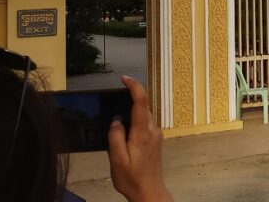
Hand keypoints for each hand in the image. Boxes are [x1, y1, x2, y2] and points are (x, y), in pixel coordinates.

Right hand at [107, 76, 173, 201]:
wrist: (149, 190)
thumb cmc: (132, 178)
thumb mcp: (117, 159)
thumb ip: (115, 137)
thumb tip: (116, 120)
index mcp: (143, 132)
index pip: (141, 102)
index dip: (134, 87)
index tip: (124, 79)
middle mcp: (152, 130)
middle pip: (143, 106)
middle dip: (130, 97)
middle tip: (113, 97)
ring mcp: (156, 134)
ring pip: (144, 114)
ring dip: (132, 110)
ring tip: (115, 117)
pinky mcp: (155, 139)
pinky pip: (144, 123)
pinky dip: (135, 120)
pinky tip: (124, 130)